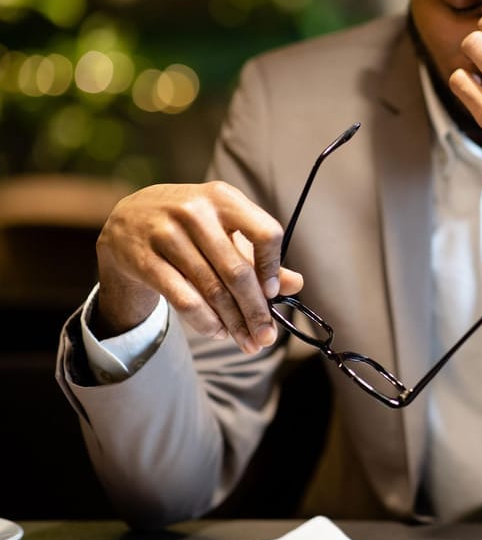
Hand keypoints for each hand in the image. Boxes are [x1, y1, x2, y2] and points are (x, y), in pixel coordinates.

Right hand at [93, 181, 302, 353]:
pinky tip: (218, 331)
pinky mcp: (144, 259)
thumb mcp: (225, 230)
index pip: (265, 232)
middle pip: (237, 271)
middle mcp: (195, 211)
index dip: (273, 267)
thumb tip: (296, 284)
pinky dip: (205, 321)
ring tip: (246, 340)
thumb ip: (260, 256)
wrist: (128, 219)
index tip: (273, 294)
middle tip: (266, 338)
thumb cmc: (191, 227)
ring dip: (233, 322)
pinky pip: (184, 299)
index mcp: (224, 198)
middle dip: (256, 311)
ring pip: (211, 290)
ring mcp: (166, 233)